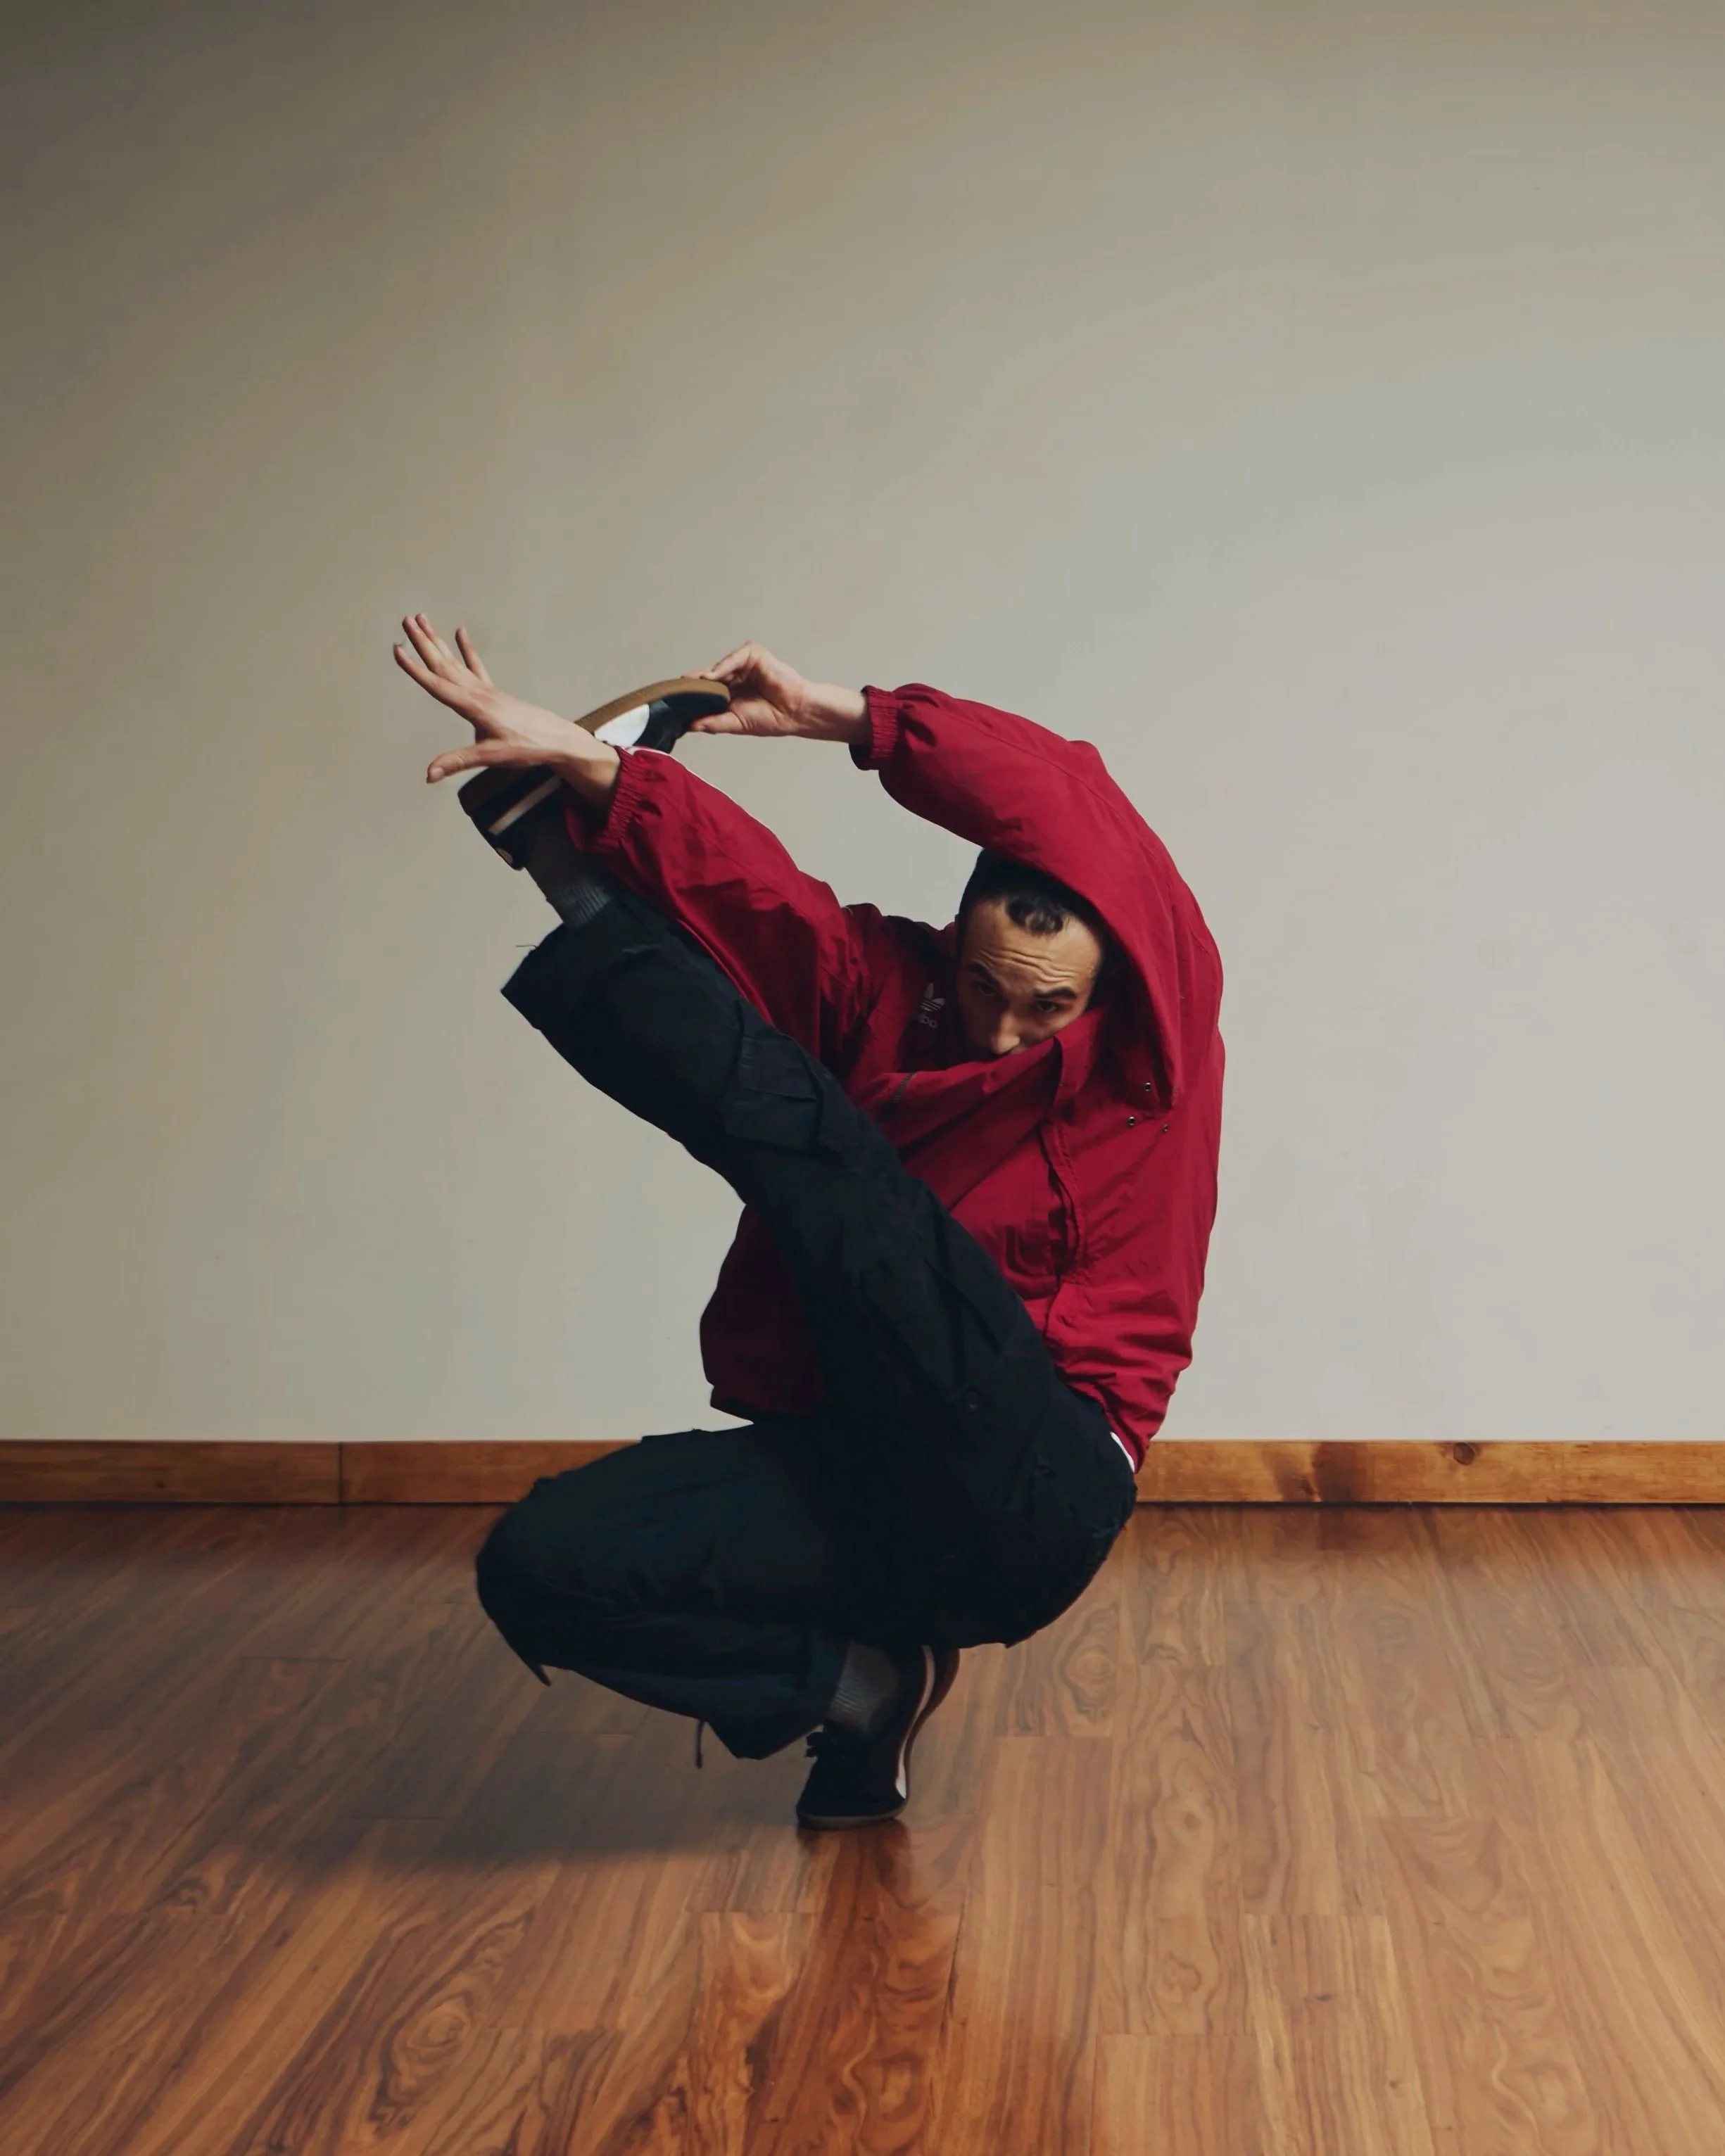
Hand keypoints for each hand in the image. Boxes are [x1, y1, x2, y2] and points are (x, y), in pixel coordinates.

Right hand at [392, 614, 617, 801]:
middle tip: (406, 620)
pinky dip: (466, 649)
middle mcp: (477, 692)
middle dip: (423, 642)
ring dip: (437, 640)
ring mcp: (486, 689)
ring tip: (422, 620)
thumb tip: (429, 773)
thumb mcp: (490, 757)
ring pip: (455, 660)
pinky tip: (460, 632)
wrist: (556, 739)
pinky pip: (476, 665)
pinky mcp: (494, 691)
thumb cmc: (526, 747)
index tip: (398, 650)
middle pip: (444, 664)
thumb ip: (458, 762)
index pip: (437, 685)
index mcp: (473, 706)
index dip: (415, 669)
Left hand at [691, 642, 866, 743]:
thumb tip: (688, 726)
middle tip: (675, 692)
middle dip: (694, 685)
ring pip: (719, 668)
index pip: (707, 690)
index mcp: (732, 692)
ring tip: (691, 688)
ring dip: (706, 678)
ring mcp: (745, 664)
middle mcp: (736, 676)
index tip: (674, 702)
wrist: (794, 713)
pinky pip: (733, 658)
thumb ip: (712, 723)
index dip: (693, 695)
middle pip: (709, 677)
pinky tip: (711, 677)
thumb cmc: (771, 718)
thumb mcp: (734, 722)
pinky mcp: (754, 654)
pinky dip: (721, 667)